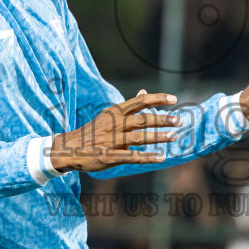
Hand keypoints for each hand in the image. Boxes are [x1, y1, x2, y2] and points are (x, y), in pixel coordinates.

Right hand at [49, 91, 182, 172]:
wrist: (70, 148)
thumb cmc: (94, 131)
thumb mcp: (109, 114)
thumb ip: (129, 106)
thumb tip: (144, 91)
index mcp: (114, 112)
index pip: (139, 102)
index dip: (157, 99)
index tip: (174, 99)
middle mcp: (114, 124)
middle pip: (142, 119)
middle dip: (162, 119)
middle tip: (179, 121)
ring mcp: (111, 141)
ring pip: (139, 137)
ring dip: (158, 137)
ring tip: (174, 136)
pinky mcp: (110, 156)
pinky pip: (132, 157)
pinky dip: (148, 157)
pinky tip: (161, 157)